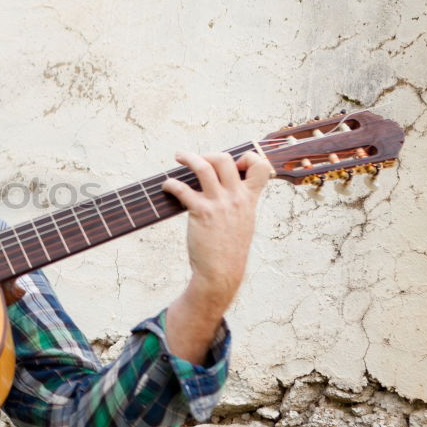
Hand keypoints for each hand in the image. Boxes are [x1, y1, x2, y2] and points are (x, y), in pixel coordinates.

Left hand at [161, 151, 270, 360]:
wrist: (221, 273)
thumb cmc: (229, 250)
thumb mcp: (243, 223)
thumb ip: (237, 204)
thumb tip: (223, 189)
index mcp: (249, 200)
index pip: (261, 167)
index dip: (248, 157)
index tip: (233, 161)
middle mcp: (236, 198)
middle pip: (225, 159)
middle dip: (208, 154)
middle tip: (195, 159)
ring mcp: (219, 204)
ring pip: (204, 167)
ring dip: (188, 158)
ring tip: (178, 156)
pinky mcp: (201, 212)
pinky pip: (182, 189)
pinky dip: (171, 183)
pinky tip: (166, 187)